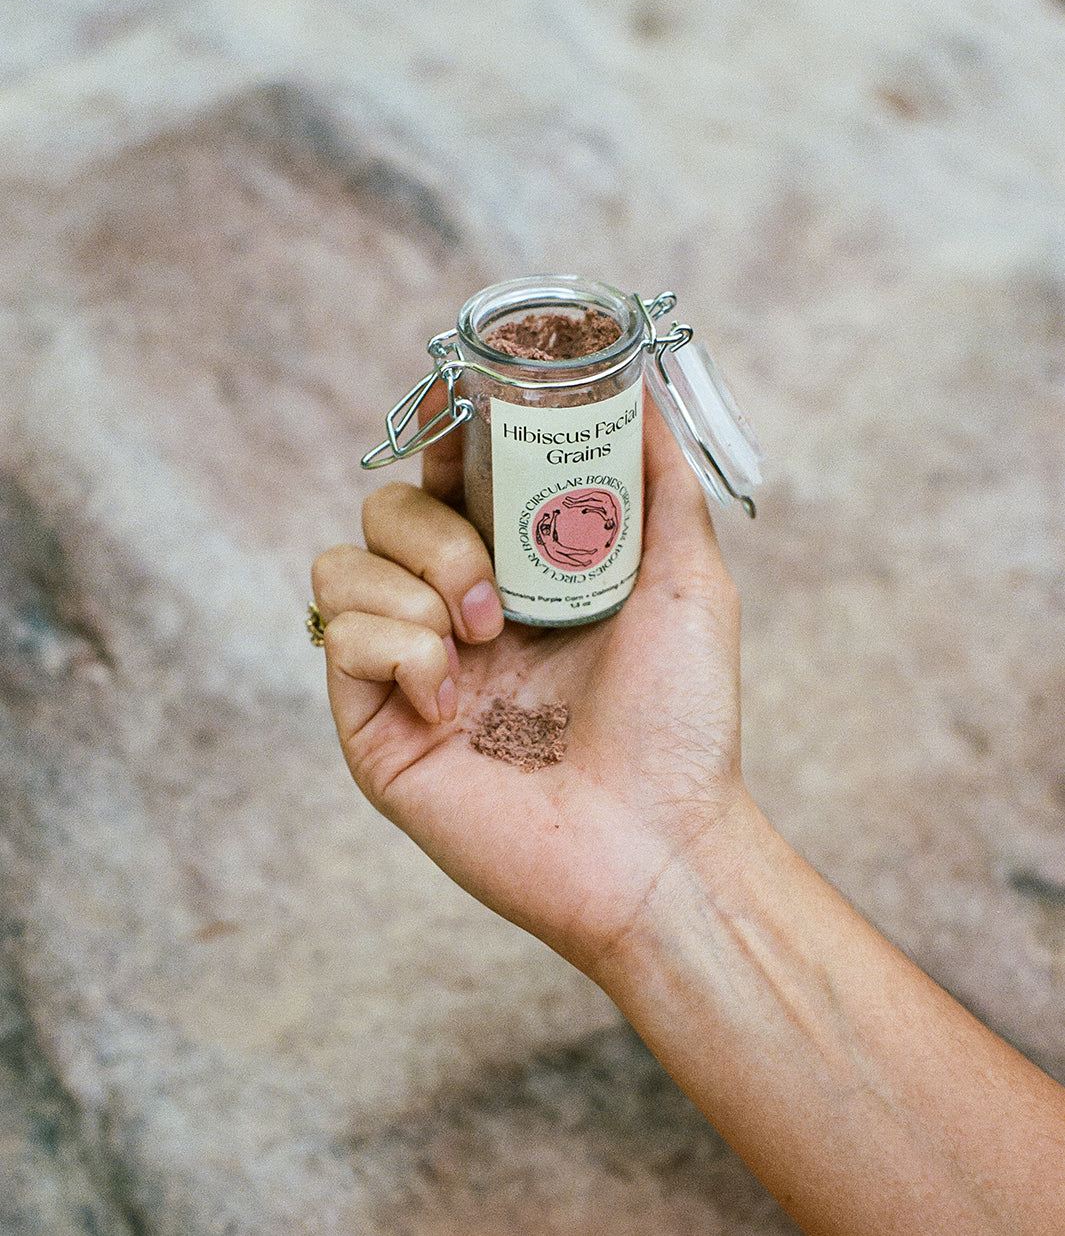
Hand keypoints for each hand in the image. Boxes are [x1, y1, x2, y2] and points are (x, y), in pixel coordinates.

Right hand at [311, 395, 743, 976]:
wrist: (658, 844)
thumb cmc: (680, 723)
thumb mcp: (689, 582)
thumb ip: (659, 484)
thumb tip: (643, 394)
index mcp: (519, 574)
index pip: (452, 478)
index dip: (445, 436)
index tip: (457, 412)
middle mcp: (455, 613)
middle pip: (387, 508)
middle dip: (436, 533)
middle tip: (497, 597)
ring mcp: (409, 669)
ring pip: (343, 563)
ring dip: (414, 586)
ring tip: (480, 643)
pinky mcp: (374, 726)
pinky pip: (338, 636)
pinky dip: (396, 649)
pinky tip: (452, 698)